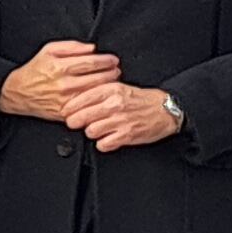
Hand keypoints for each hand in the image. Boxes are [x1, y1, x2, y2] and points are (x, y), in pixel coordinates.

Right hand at [0, 39, 105, 122]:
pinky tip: (100, 95)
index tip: (113, 59)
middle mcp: (64, 84)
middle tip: (116, 70)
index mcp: (61, 67)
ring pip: (95, 93)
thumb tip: (92, 48)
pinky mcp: (65, 113)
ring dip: (107, 87)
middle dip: (111, 73)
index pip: (92, 62)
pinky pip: (86, 107)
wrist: (18, 93)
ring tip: (112, 81)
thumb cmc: (34, 71)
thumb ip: (72, 46)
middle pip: (98, 78)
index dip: (107, 60)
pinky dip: (96, 101)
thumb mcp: (49, 50)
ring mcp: (66, 100)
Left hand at [67, 81, 182, 152]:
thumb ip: (98, 92)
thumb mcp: (119, 88)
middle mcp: (114, 104)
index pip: (80, 98)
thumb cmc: (141, 100)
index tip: (66, 112)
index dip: (69, 108)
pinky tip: (107, 138)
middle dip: (75, 122)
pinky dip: (102, 143)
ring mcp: (120, 120)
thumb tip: (76, 100)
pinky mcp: (126, 135)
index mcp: (110, 89)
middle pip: (81, 117)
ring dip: (91, 132)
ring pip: (90, 131)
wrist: (165, 109)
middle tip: (76, 123)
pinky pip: (103, 144)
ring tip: (97, 129)